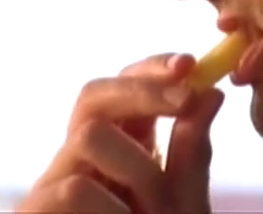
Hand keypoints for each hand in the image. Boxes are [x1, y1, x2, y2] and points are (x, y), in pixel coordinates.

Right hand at [16, 53, 224, 213]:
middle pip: (92, 94)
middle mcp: (80, 162)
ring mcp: (52, 188)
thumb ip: (192, 156)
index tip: (191, 64)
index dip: (152, 67)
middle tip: (185, 95)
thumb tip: (211, 93)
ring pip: (87, 135)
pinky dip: (114, 211)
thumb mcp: (184, 209)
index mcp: (119, 154)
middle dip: (142, 86)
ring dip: (142, 168)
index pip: (124, 90)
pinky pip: (72, 188)